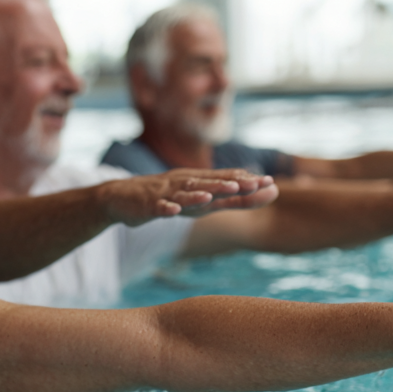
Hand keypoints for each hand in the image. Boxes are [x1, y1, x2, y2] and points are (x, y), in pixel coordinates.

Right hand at [102, 169, 277, 227]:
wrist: (121, 198)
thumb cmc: (166, 199)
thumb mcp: (200, 201)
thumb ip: (230, 200)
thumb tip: (263, 194)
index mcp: (199, 182)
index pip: (227, 180)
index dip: (247, 182)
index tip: (271, 183)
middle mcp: (185, 183)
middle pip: (210, 183)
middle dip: (230, 184)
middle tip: (252, 183)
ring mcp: (166, 193)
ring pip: (185, 193)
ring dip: (199, 194)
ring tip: (213, 196)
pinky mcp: (148, 205)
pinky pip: (158, 207)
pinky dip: (165, 208)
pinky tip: (173, 211)